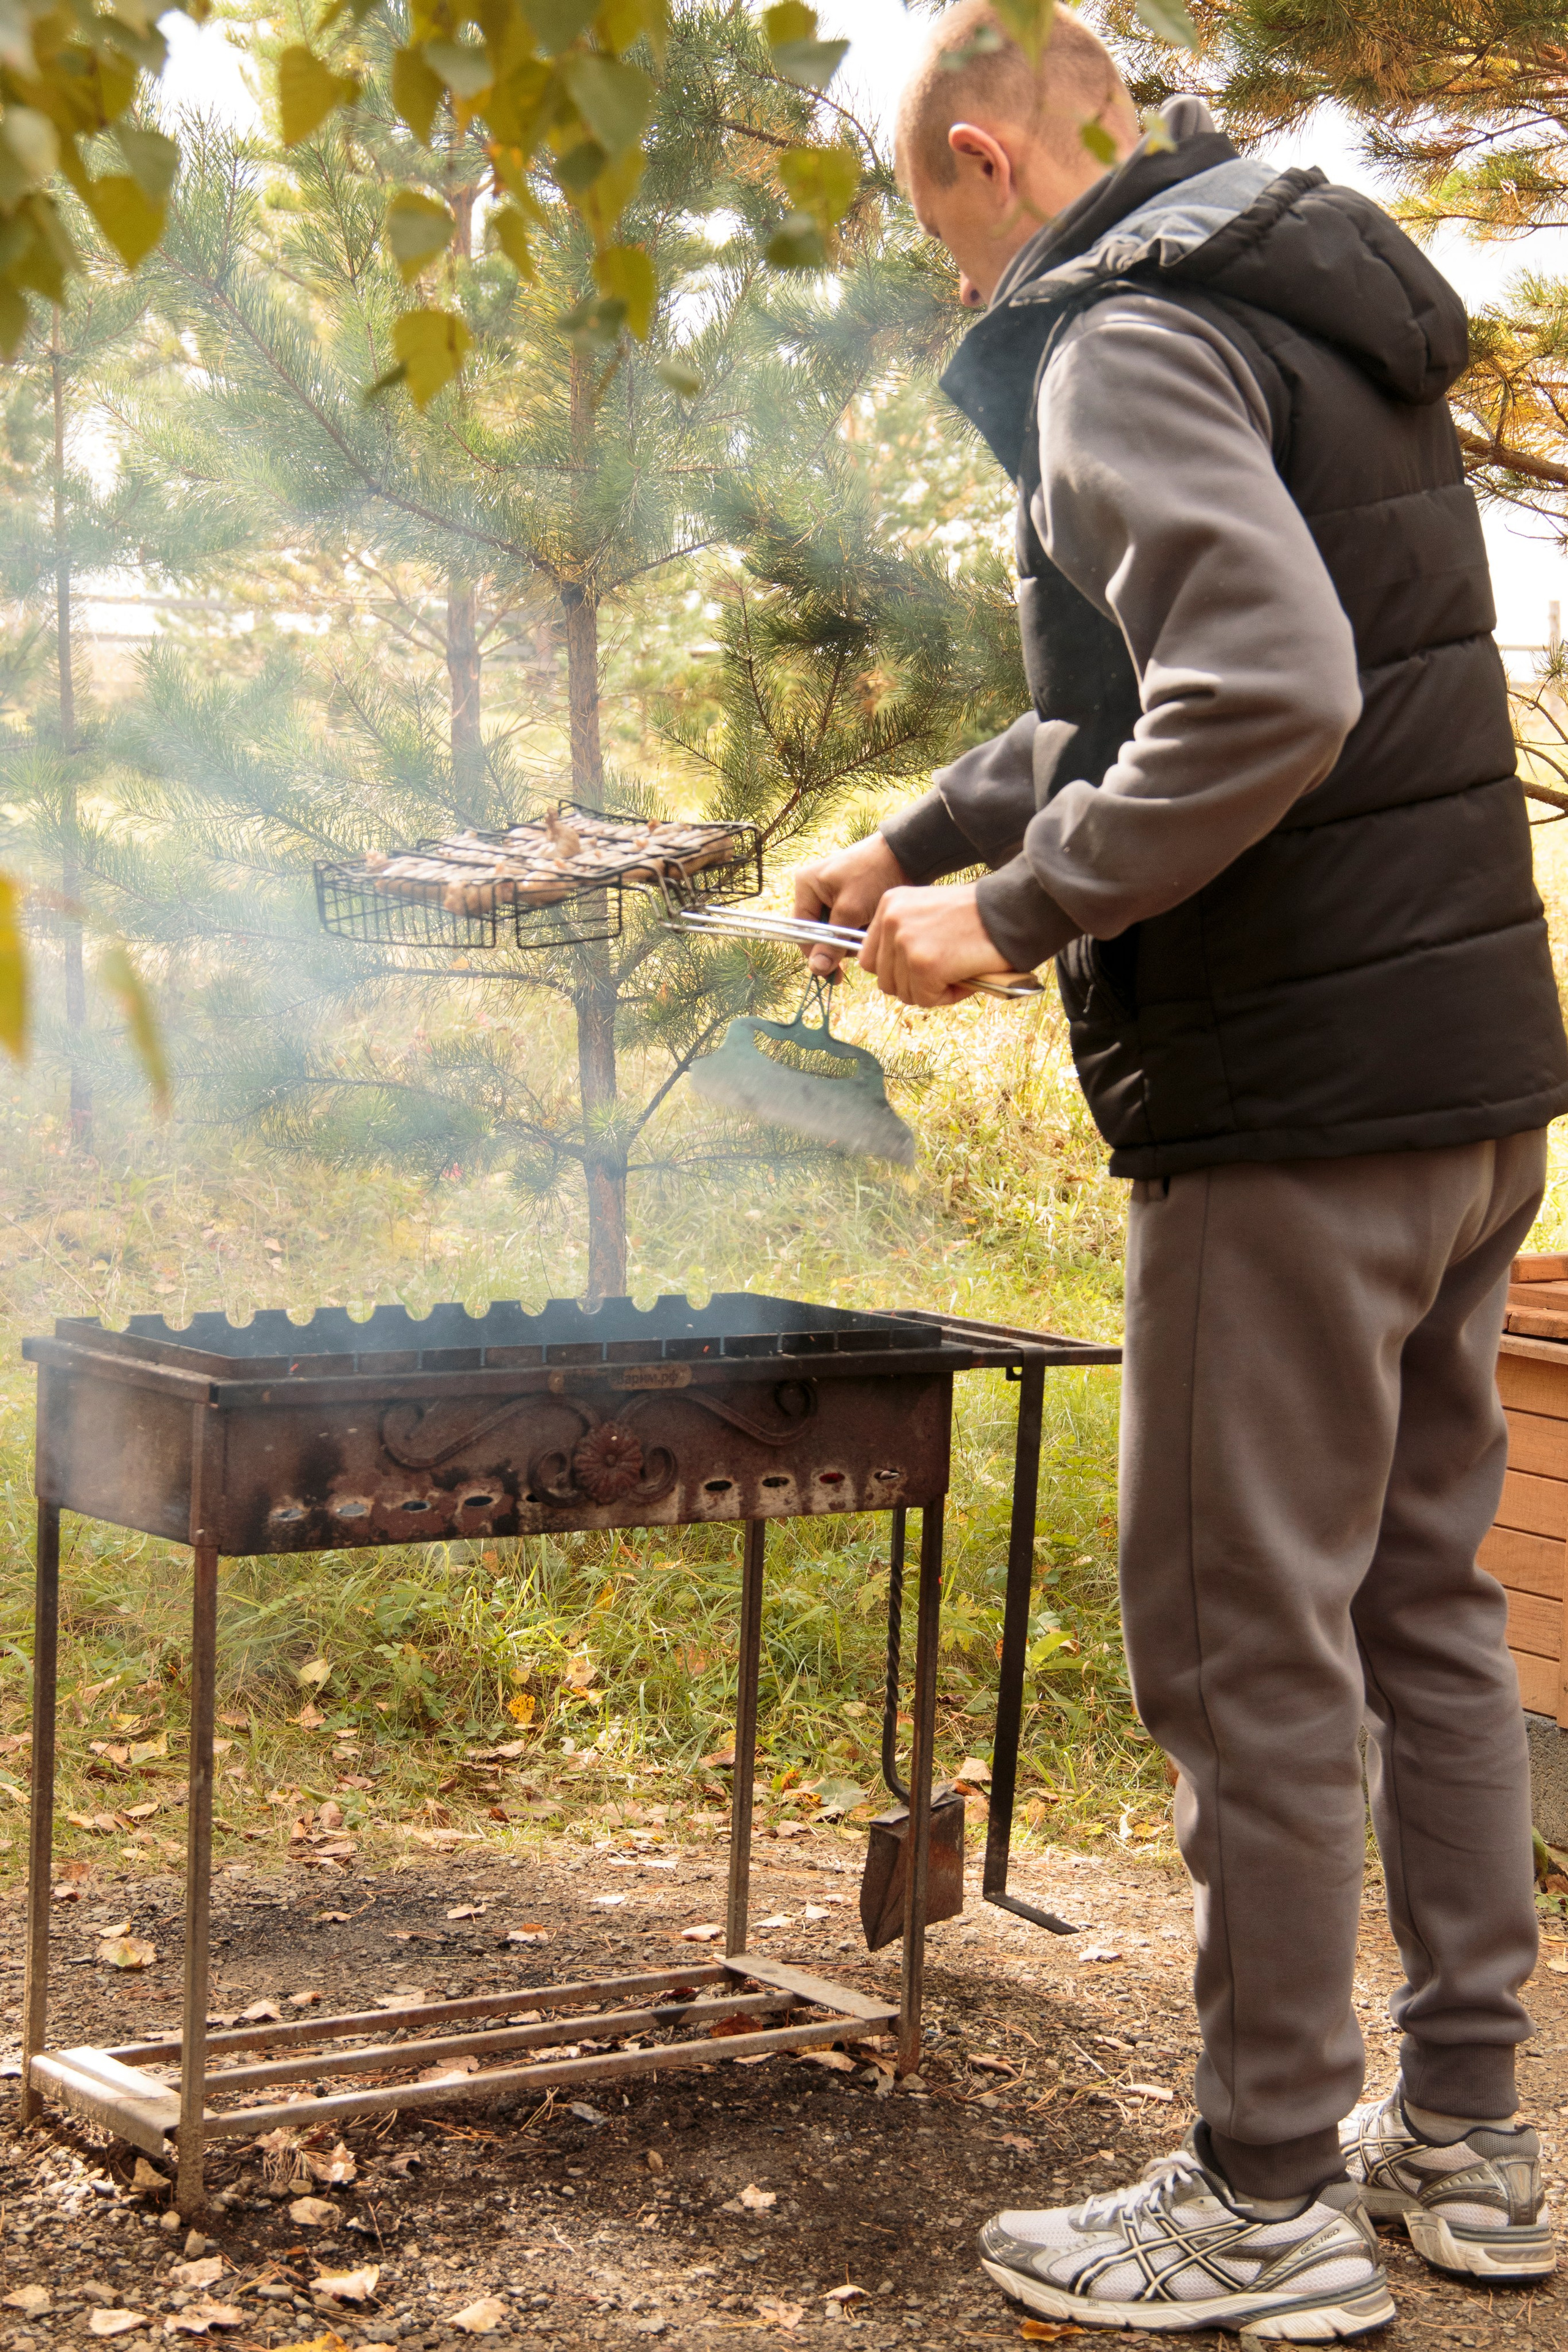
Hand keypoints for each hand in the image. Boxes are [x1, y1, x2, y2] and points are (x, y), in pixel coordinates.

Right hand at [793, 834, 907, 974]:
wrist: (906, 855)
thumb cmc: (874, 875)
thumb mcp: (851, 910)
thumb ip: (832, 941)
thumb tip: (816, 969)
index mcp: (806, 886)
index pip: (801, 931)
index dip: (816, 953)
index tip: (835, 972)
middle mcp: (814, 890)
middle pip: (818, 933)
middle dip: (839, 943)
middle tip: (859, 942)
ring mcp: (831, 895)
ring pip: (835, 932)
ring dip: (852, 937)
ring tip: (870, 926)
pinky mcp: (848, 899)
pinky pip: (847, 924)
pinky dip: (860, 929)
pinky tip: (872, 923)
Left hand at [859, 882, 1010, 1006]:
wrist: (1011, 910)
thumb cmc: (977, 915)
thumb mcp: (928, 913)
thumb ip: (906, 937)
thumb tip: (894, 978)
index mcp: (889, 904)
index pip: (870, 957)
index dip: (897, 971)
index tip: (923, 965)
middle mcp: (891, 920)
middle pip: (884, 980)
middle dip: (914, 984)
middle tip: (945, 971)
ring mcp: (906, 943)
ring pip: (904, 993)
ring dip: (932, 990)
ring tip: (957, 971)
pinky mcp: (924, 965)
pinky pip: (926, 999)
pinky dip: (947, 996)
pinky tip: (965, 976)